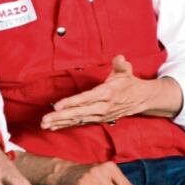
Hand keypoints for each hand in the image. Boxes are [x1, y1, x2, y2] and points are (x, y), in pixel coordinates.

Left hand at [41, 56, 170, 129]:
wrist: (139, 99)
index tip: (58, 105)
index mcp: (107, 93)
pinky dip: (66, 125)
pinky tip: (54, 127)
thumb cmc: (128, 83)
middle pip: (79, 112)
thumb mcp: (126, 71)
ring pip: (78, 119)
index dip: (72, 102)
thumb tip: (119, 58)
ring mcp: (100, 115)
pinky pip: (80, 123)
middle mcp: (102, 107)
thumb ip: (121, 64)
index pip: (87, 98)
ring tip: (45, 124)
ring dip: (61, 122)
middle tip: (45, 119)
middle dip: (61, 116)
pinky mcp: (97, 119)